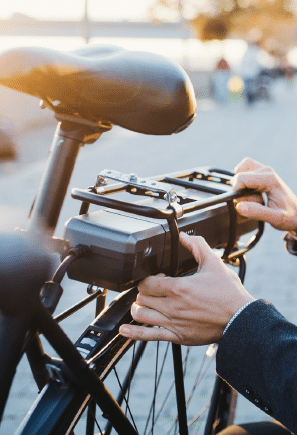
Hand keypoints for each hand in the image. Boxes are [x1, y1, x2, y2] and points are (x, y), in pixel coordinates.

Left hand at [119, 233, 252, 345]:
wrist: (241, 320)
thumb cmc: (229, 294)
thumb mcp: (214, 264)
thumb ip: (197, 246)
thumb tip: (184, 236)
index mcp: (179, 288)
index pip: (147, 282)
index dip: (147, 277)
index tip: (156, 276)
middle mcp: (172, 307)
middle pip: (141, 297)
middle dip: (144, 291)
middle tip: (153, 288)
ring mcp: (173, 323)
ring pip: (140, 315)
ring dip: (139, 307)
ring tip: (145, 303)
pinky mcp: (176, 336)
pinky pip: (148, 336)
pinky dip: (133, 333)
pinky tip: (124, 330)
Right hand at [233, 157, 296, 231]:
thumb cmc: (289, 215)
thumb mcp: (275, 218)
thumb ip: (257, 212)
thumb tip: (239, 206)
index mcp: (270, 179)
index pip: (241, 178)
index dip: (237, 193)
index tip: (245, 204)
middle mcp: (266, 171)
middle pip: (239, 176)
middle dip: (241, 192)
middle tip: (255, 202)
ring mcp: (263, 170)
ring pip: (239, 171)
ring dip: (242, 187)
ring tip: (255, 198)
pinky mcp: (260, 173)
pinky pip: (243, 171)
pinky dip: (242, 182)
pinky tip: (251, 193)